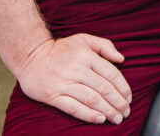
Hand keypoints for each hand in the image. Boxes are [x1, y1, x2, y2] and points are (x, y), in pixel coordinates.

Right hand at [15, 34, 131, 124]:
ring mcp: (64, 84)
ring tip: (117, 118)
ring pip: (91, 99)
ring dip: (107, 111)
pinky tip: (100, 119)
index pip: (111, 74)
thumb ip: (105, 46)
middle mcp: (77, 70)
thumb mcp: (84, 39)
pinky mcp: (53, 96)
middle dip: (118, 103)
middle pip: (104, 89)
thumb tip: (122, 59)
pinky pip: (74, 108)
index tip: (129, 98)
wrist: (30, 56)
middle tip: (126, 112)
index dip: (123, 88)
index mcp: (87, 56)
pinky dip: (89, 115)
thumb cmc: (61, 49)